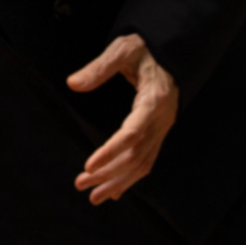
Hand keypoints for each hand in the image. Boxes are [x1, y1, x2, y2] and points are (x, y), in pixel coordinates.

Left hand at [66, 34, 178, 204]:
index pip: (132, 133)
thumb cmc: (146, 48)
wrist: (172, 50)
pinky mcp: (160, 131)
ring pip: (143, 163)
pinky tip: (114, 192)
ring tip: (93, 196)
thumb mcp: (123, 49)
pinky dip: (131, 178)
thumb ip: (100, 67)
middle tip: (81, 183)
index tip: (89, 166)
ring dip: (118, 182)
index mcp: (154, 99)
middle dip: (109, 173)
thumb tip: (73, 83)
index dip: (110, 152)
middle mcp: (162, 119)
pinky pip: (148, 160)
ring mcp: (163, 127)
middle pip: (136, 155)